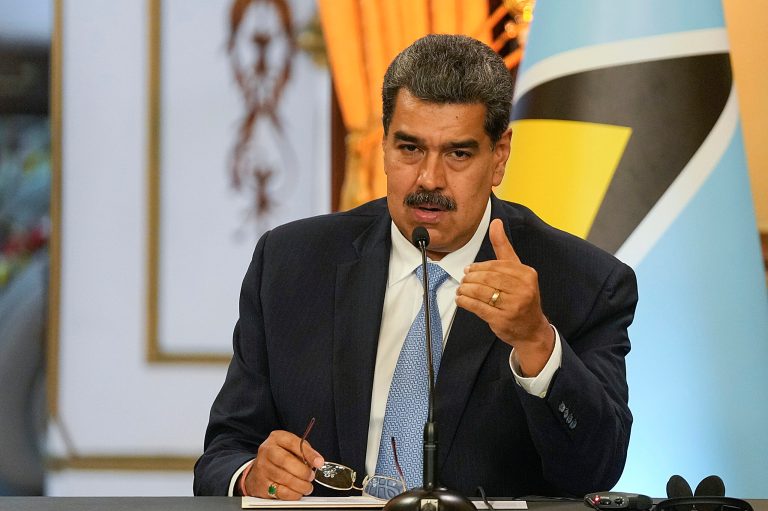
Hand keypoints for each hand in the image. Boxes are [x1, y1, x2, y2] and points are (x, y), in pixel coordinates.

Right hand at [241, 430, 324, 499]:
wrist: (259, 470)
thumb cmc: (280, 457)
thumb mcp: (291, 447)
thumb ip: (304, 451)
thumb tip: (317, 461)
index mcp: (277, 438)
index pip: (293, 443)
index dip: (308, 453)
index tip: (319, 462)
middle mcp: (267, 451)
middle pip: (286, 461)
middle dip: (303, 471)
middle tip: (311, 476)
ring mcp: (262, 468)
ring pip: (284, 478)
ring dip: (300, 485)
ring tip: (307, 486)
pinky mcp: (261, 484)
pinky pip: (280, 491)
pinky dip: (293, 494)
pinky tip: (298, 492)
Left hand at [456, 218, 553, 375]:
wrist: (531, 329)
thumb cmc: (521, 296)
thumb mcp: (517, 270)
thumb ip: (504, 247)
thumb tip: (496, 222)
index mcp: (527, 274)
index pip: (496, 265)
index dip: (478, 267)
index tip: (469, 270)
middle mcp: (523, 289)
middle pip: (487, 278)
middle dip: (471, 279)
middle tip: (463, 280)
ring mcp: (513, 306)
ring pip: (481, 292)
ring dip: (465, 290)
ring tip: (461, 290)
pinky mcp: (502, 319)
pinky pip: (478, 307)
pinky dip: (465, 302)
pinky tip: (461, 300)